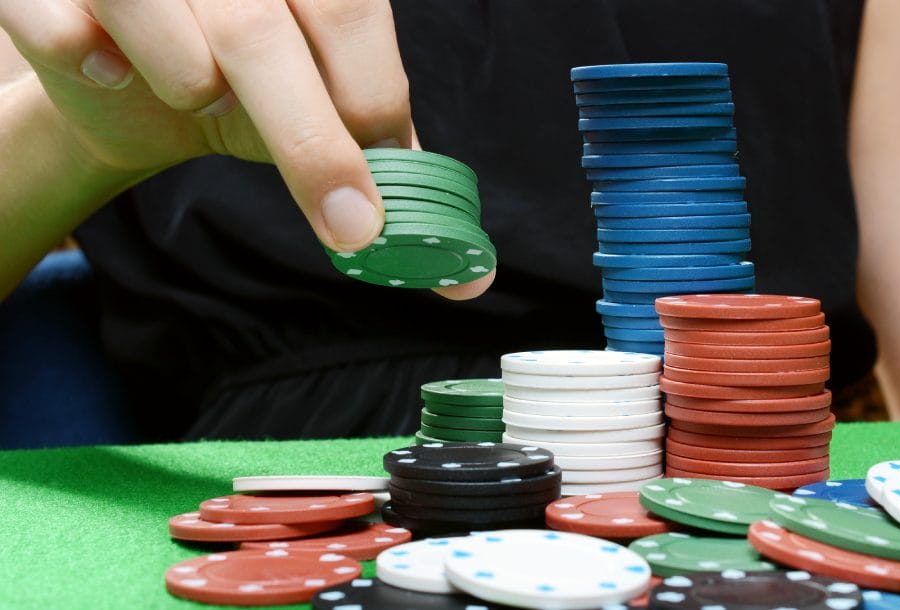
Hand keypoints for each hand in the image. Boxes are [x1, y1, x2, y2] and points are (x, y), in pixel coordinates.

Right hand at [0, 0, 493, 299]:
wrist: (128, 77)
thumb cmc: (242, 84)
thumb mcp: (323, 105)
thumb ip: (388, 165)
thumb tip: (467, 276)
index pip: (349, 17)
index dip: (367, 109)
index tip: (370, 205)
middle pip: (265, 35)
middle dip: (308, 145)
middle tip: (344, 224)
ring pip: (174, 41)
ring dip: (190, 89)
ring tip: (193, 89)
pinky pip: (66, 33)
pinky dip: (92, 64)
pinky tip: (109, 68)